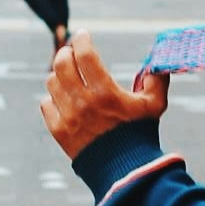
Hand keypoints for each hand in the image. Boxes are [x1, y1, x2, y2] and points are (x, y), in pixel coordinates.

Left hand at [40, 29, 169, 160]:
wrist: (124, 171)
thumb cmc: (140, 135)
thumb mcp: (154, 105)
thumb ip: (157, 79)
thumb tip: (158, 62)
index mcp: (105, 92)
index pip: (84, 54)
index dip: (82, 40)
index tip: (83, 34)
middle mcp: (83, 102)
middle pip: (61, 64)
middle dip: (66, 53)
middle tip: (72, 52)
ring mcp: (67, 117)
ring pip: (52, 82)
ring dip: (60, 75)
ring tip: (70, 76)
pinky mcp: (58, 131)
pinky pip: (46, 104)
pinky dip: (52, 98)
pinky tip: (64, 98)